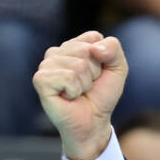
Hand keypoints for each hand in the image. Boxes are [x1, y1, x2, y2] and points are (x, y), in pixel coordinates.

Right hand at [33, 30, 128, 159]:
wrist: (93, 122)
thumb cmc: (101, 95)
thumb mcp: (118, 68)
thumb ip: (113, 48)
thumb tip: (94, 49)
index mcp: (73, 45)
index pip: (93, 37)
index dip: (103, 58)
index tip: (98, 73)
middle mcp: (56, 52)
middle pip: (86, 50)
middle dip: (94, 72)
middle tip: (87, 85)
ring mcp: (46, 65)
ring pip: (78, 65)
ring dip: (85, 83)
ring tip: (78, 92)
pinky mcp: (41, 80)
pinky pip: (68, 77)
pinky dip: (75, 90)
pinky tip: (68, 96)